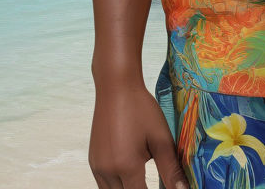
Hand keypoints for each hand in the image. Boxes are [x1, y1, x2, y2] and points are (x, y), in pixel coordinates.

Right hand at [89, 74, 187, 188]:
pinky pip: (103, 184)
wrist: (116, 87)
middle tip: (153, 183)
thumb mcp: (161, 138)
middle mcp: (107, 172)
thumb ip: (171, 168)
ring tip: (142, 181)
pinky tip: (130, 176)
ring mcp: (97, 167)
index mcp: (127, 167)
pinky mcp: (93, 161)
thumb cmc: (141, 109)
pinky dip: (117, 185)